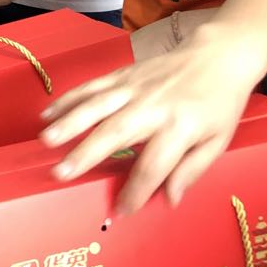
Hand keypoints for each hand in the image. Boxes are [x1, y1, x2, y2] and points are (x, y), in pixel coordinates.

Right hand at [37, 24, 266, 215]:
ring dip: (69, 122)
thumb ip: (192, 170)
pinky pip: (92, 87)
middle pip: (116, 132)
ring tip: (47, 139)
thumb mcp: (217, 141)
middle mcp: (154, 106)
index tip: (120, 211)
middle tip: (61, 173)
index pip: (154, 165)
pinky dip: (69, 99)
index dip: (136, 191)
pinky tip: (48, 113)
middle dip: (86, 154)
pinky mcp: (123, 74)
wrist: (218, 56)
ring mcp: (135, 88)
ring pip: (97, 105)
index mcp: (181, 127)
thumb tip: (170, 199)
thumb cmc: (219, 103)